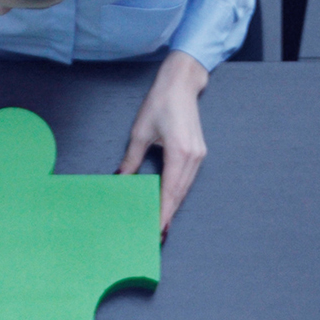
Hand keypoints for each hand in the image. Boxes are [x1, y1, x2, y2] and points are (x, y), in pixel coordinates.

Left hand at [118, 50, 209, 232]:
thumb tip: (121, 179)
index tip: (157, 229)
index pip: (170, 190)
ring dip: (173, 206)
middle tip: (157, 235)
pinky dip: (178, 193)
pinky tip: (168, 202)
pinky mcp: (197, 152)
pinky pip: (187, 179)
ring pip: (185, 188)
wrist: (181, 84)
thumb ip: (131, 159)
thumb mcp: (140, 132)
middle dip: (168, 215)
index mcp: (179, 152)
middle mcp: (192, 156)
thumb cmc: (161, 103)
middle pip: (179, 193)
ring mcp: (198, 155)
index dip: (163, 212)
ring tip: (161, 224)